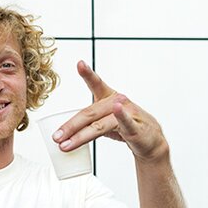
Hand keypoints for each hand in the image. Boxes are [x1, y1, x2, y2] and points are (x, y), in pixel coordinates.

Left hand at [51, 61, 168, 162]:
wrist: (150, 140)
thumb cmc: (125, 127)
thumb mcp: (104, 122)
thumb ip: (86, 123)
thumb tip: (62, 133)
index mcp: (108, 97)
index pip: (96, 83)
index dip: (88, 73)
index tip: (80, 64)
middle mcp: (117, 102)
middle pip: (89, 112)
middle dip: (71, 126)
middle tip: (56, 136)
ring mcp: (127, 113)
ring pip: (100, 124)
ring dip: (81, 135)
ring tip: (67, 144)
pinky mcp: (136, 127)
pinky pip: (126, 122)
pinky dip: (121, 116)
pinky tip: (117, 110)